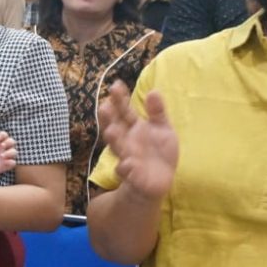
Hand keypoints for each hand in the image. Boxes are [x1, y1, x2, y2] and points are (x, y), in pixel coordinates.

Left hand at [0, 132, 17, 177]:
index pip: (4, 135)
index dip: (3, 135)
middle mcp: (3, 148)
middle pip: (12, 141)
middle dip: (8, 142)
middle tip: (1, 146)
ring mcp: (6, 156)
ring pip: (14, 152)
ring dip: (10, 152)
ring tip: (1, 156)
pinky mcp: (6, 165)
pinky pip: (13, 162)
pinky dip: (10, 162)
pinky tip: (3, 162)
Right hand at [98, 81, 177, 201]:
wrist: (158, 181)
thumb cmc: (158, 152)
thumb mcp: (163, 129)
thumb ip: (157, 112)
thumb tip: (153, 91)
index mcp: (133, 128)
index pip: (124, 111)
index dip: (120, 99)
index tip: (115, 84)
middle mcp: (126, 141)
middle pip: (115, 127)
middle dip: (109, 118)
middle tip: (104, 106)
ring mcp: (127, 157)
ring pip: (118, 148)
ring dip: (114, 141)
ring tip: (111, 131)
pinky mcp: (133, 176)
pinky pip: (127, 172)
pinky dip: (125, 169)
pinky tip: (125, 165)